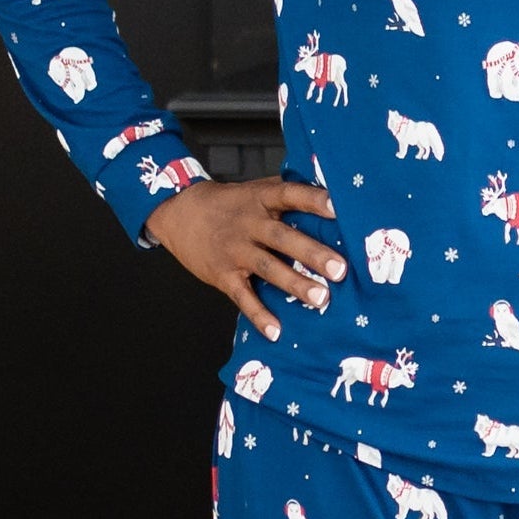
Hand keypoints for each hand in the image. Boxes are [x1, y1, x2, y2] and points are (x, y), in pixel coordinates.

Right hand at [143, 174, 343, 340]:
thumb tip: (327, 187)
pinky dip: (258, 315)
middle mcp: (249, 223)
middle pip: (282, 237)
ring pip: (268, 268)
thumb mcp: (254, 189)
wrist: (178, 212)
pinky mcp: (223, 275)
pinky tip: (275, 331)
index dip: (312, 200)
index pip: (289, 195)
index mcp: (260, 199)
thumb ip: (285, 191)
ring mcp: (235, 250)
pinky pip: (242, 297)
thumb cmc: (228, 203)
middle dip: (312, 253)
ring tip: (321, 298)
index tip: (336, 208)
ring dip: (294, 284)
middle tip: (340, 269)